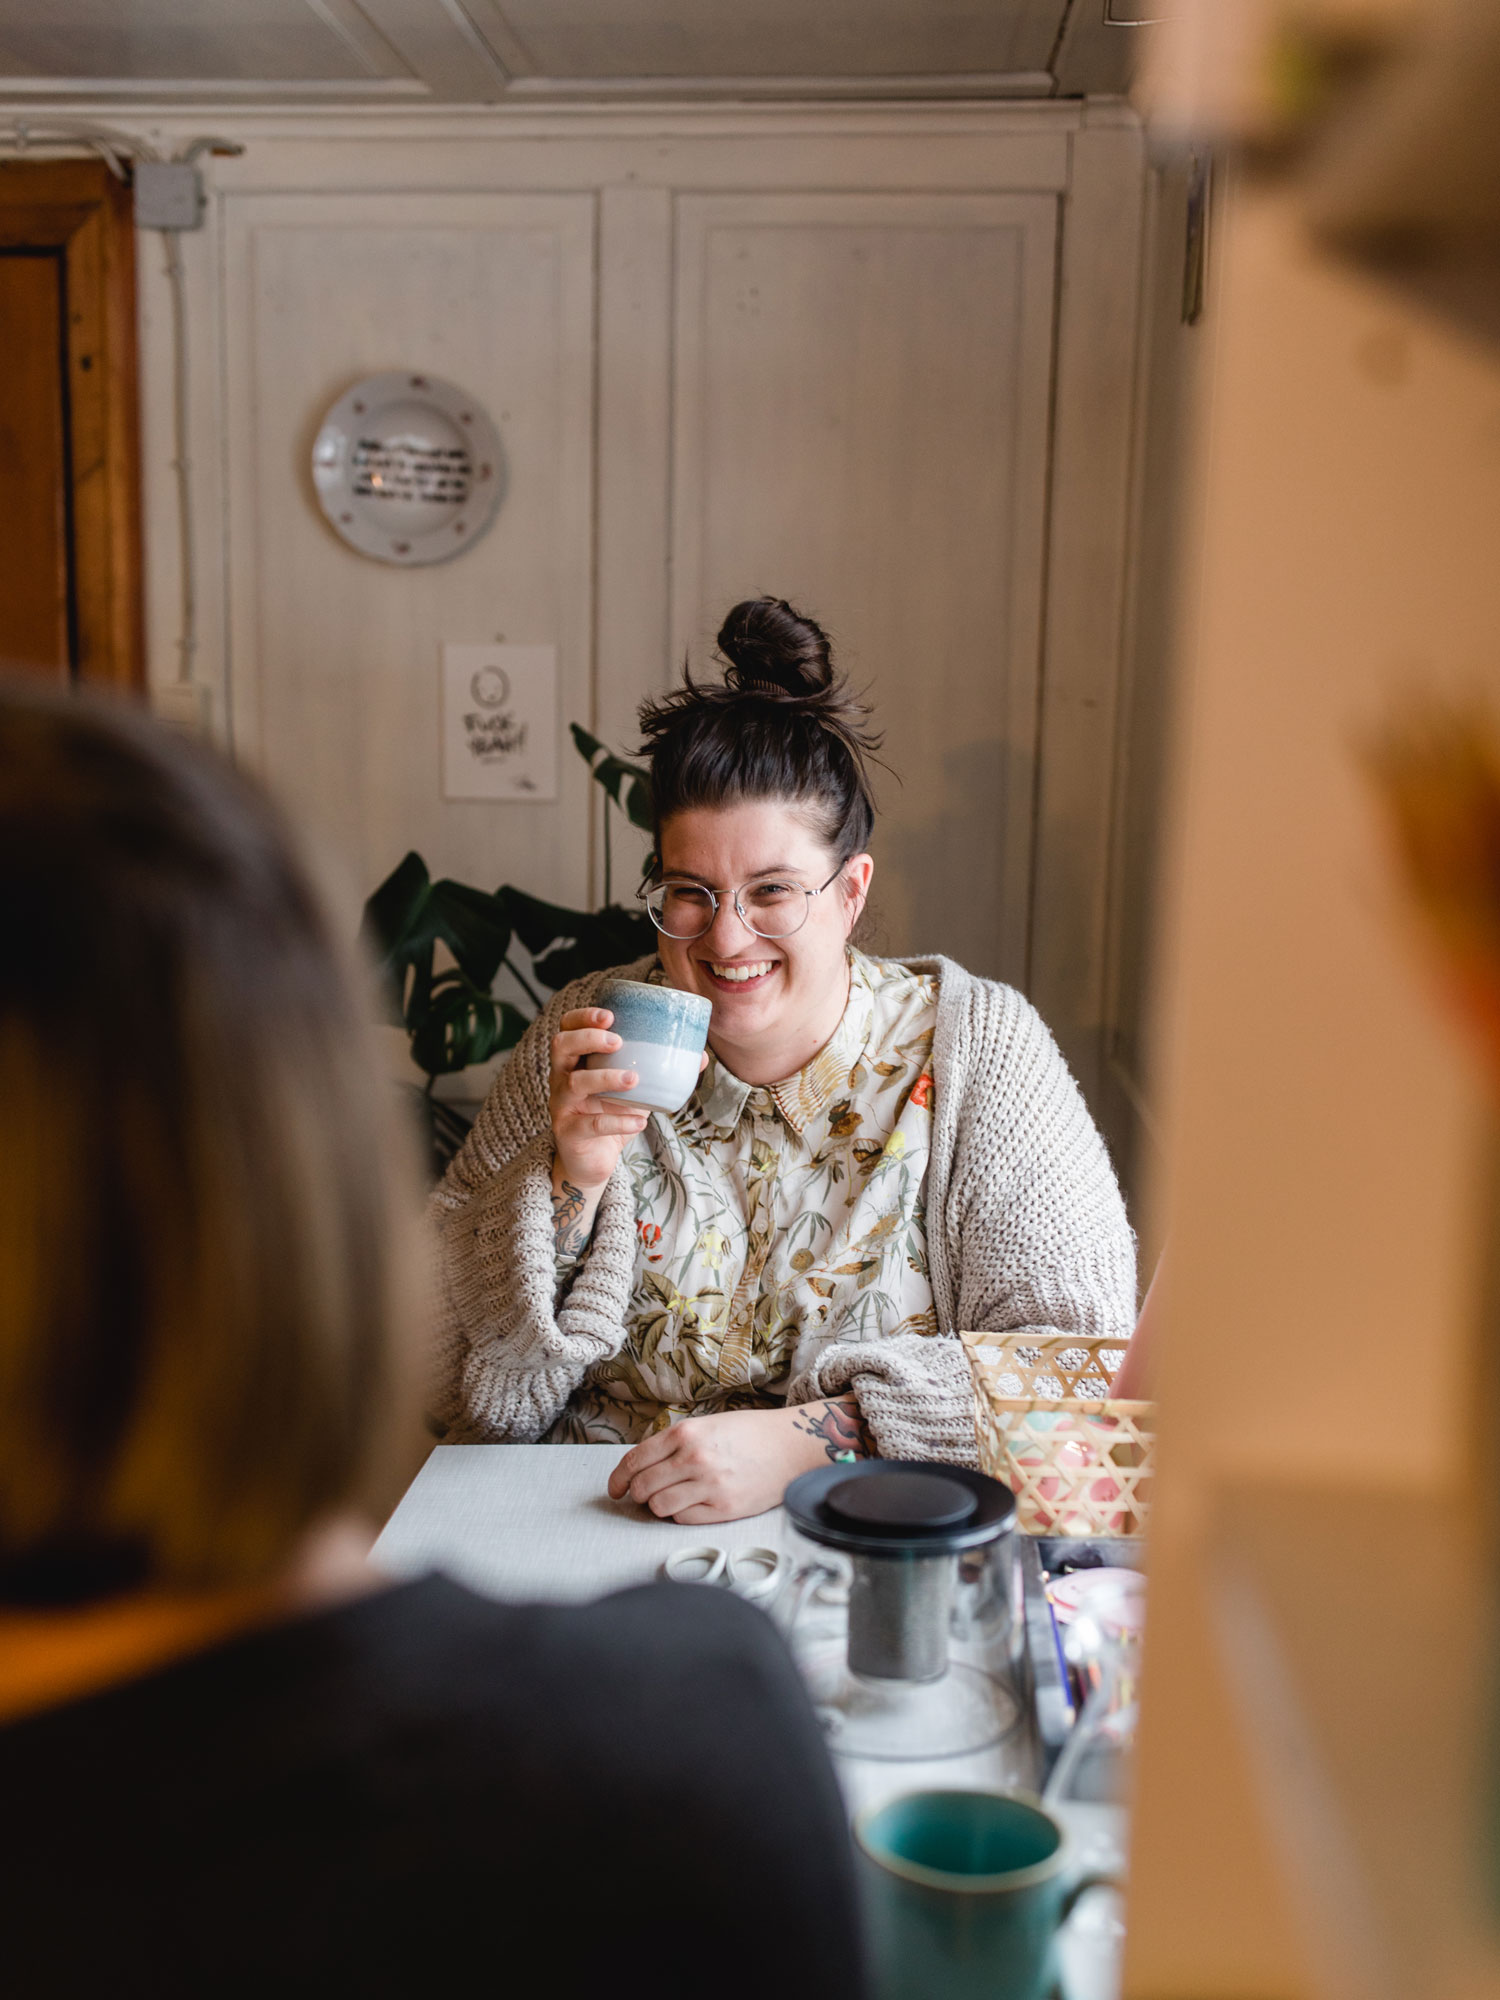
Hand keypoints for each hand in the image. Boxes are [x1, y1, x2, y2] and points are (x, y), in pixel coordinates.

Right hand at [548, 1007, 650, 1191]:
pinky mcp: (569, 1133)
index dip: (583, 1017)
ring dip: (605, 1077)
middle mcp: (562, 1077)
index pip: (568, 1027)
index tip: (610, 1015)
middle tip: (618, 1042)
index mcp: (576, 1060)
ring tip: (634, 1079)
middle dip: (588, 1038)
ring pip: (574, 1083)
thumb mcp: (637, 1090)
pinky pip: (589, 1125)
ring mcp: (562, 1105)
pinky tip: (639, 1122)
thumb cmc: (613, 1114)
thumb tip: (699, 1055)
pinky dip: (616, 1122)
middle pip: (561, 1045)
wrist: (594, 1160)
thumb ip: (660, 1072)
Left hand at [607, 1403, 862, 1524]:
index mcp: (686, 1433)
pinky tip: (692, 1504)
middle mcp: (693, 1458)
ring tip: (671, 1498)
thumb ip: (674, 1444)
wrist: (790, 1447)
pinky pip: (683, 1518)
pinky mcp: (724, 1508)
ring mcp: (709, 1485)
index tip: (616, 1488)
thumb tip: (642, 1468)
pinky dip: (680, 1514)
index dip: (619, 1478)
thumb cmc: (749, 1434)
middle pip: (643, 1486)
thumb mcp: (707, 1425)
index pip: (635, 1460)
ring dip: (658, 1505)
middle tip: (643, 1495)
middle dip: (637, 1494)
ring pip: (659, 1506)